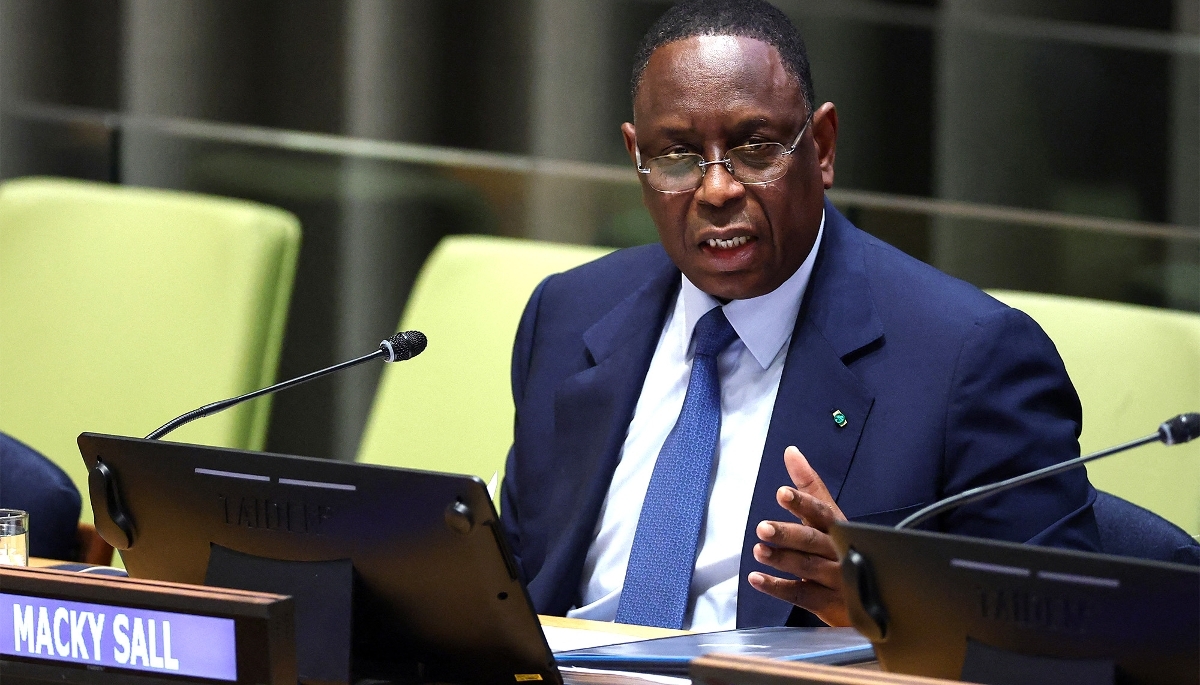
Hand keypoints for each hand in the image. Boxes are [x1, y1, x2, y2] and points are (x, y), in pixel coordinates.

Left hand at [747, 446, 850, 626]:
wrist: (873, 596)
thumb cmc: (841, 548)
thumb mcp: (829, 516)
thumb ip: (809, 486)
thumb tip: (791, 451)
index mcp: (839, 528)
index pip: (822, 512)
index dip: (803, 503)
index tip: (782, 493)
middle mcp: (840, 551)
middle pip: (813, 541)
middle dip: (788, 534)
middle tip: (763, 527)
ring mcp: (837, 579)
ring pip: (808, 568)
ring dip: (781, 559)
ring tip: (758, 550)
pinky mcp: (829, 603)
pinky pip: (802, 595)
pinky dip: (778, 588)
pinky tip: (757, 579)